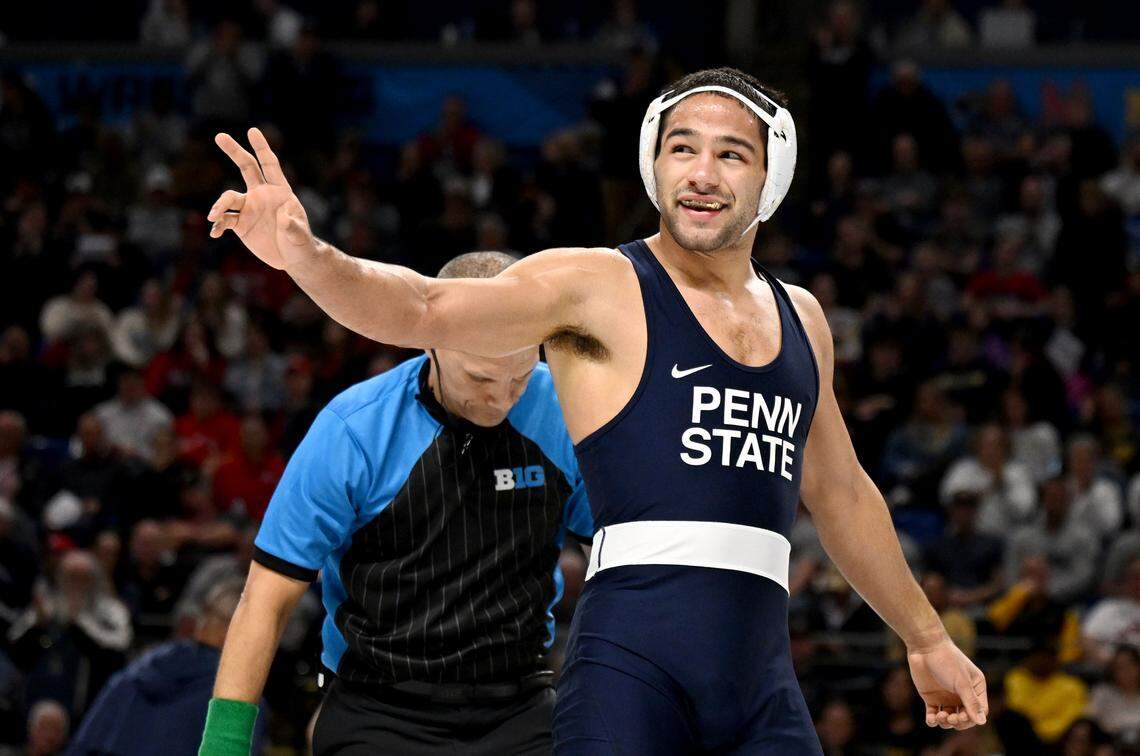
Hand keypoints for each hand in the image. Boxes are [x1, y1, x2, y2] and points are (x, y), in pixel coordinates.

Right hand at [208, 128, 314, 270]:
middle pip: (246, 167)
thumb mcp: (300, 235)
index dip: (261, 148)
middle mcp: (261, 194)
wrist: (292, 259)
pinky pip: (224, 220)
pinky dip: (218, 225)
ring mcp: (249, 208)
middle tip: (219, 136)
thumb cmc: (301, 243)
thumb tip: (284, 218)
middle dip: (234, 151)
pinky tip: (214, 233)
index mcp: (280, 191)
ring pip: (228, 198)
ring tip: (214, 217)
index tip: (252, 130)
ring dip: (219, 206)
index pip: (269, 164)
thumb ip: (293, 226)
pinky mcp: (240, 224)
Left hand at [907, 639, 987, 730]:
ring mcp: (947, 696)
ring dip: (945, 722)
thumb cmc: (947, 661)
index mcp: (975, 688)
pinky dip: (933, 720)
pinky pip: (934, 714)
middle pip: (965, 718)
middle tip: (951, 718)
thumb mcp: (961, 682)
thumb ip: (971, 702)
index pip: (980, 711)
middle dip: (959, 722)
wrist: (925, 647)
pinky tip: (931, 719)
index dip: (972, 718)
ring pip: (950, 719)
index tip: (962, 716)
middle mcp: (962, 694)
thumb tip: (982, 722)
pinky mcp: (932, 697)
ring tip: (939, 715)